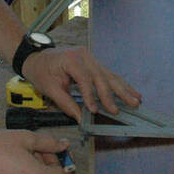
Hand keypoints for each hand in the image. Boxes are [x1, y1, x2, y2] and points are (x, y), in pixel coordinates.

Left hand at [21, 46, 140, 121]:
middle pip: (102, 76)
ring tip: (136, 99)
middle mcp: (84, 55)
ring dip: (124, 88)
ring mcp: (90, 57)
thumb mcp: (49, 88)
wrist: (37, 57)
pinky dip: (119, 84)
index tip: (95, 110)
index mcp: (72, 59)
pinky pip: (108, 74)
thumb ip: (65, 103)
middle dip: (114, 94)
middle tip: (125, 107)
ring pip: (109, 74)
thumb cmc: (41, 71)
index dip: (91, 96)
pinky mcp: (93, 62)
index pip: (85, 79)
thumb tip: (80, 118)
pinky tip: (131, 91)